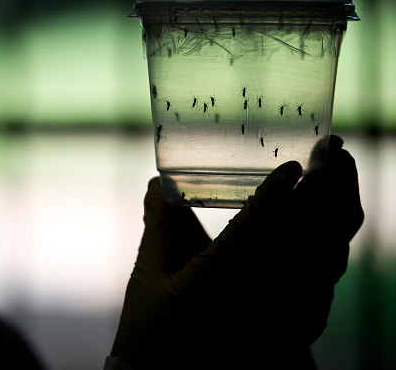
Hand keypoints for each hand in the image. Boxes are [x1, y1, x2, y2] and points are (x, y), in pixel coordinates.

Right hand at [110, 136, 363, 368]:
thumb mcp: (151, 279)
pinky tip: (330, 229)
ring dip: (338, 212)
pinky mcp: (293, 332)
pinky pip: (325, 284)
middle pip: (311, 235)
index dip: (279, 192)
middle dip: (329, 188)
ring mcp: (283, 320)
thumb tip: (156, 184)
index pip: (260, 227)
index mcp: (218, 283)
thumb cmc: (151, 337)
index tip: (293, 165)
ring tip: (339, 177)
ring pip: (327, 258)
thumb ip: (161, 226)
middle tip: (334, 152)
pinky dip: (333, 249)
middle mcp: (260, 300)